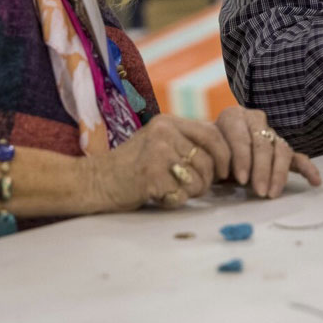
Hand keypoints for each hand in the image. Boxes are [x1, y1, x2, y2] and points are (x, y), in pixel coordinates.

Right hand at [86, 114, 230, 210]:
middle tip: (192, 187)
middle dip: (206, 180)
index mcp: (168, 122)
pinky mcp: (151, 175)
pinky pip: (181, 194)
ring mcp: (157, 153)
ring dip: (191, 192)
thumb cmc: (132, 166)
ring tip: (173, 190)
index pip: (212, 134)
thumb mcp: (158, 142)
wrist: (96, 181)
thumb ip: (186, 142)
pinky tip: (160, 196)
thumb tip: (227, 156)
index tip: (223, 172)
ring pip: (198, 179)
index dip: (225, 156)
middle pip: (208, 161)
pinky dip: (175, 201)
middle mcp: (164, 133)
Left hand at [214, 106, 321, 198]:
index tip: (240, 179)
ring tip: (273, 193)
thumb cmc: (207, 152)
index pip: (241, 136)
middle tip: (258, 190)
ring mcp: (271, 133)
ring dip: (278, 173)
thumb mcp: (206, 151)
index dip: (242, 157)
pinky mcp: (281, 149)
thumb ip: (215, 157)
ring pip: (281, 150)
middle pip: (263, 143)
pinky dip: (308, 169)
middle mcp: (254, 120)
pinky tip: (315, 181)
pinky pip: (297, 158)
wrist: (211, 149)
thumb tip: (224, 175)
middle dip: (261, 169)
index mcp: (232, 117)